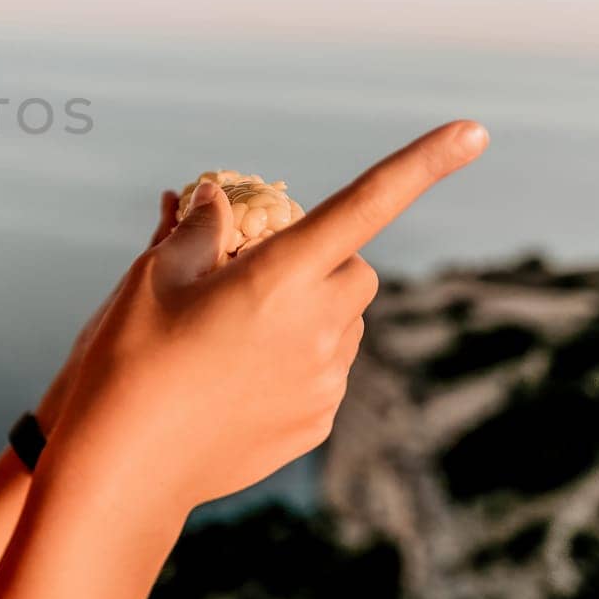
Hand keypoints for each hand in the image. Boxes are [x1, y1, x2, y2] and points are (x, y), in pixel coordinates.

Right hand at [53, 119, 489, 513]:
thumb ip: (198, 228)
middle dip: (322, 259)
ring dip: (307, 313)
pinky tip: (234, 380)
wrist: (124, 467)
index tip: (473, 131)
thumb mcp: (152, 277)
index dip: (422, 164)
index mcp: (279, 277)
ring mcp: (323, 383)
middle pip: (357, 270)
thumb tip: (218, 197)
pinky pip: (325, 374)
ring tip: (230, 336)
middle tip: (254, 273)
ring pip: (343, 325)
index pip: (364, 204)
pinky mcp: (315, 423)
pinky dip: (295, 362)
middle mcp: (317, 328)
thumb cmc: (130, 359)